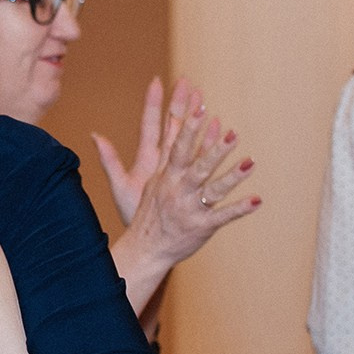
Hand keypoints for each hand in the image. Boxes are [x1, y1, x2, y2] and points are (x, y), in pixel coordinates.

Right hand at [94, 77, 259, 270]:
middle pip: (196, 164)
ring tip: (251, 163)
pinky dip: (240, 209)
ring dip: (232, 176)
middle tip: (231, 131)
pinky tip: (257, 200)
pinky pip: (223, 216)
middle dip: (212, 148)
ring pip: (213, 189)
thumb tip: (96, 135)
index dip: (187, 123)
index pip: (175, 143)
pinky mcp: (202, 226)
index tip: (198, 103)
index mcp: (163, 175)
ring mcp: (190, 208)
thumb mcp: (130, 184)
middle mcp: (176, 189)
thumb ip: (126, 157)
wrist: (145, 250)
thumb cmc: (143, 214)